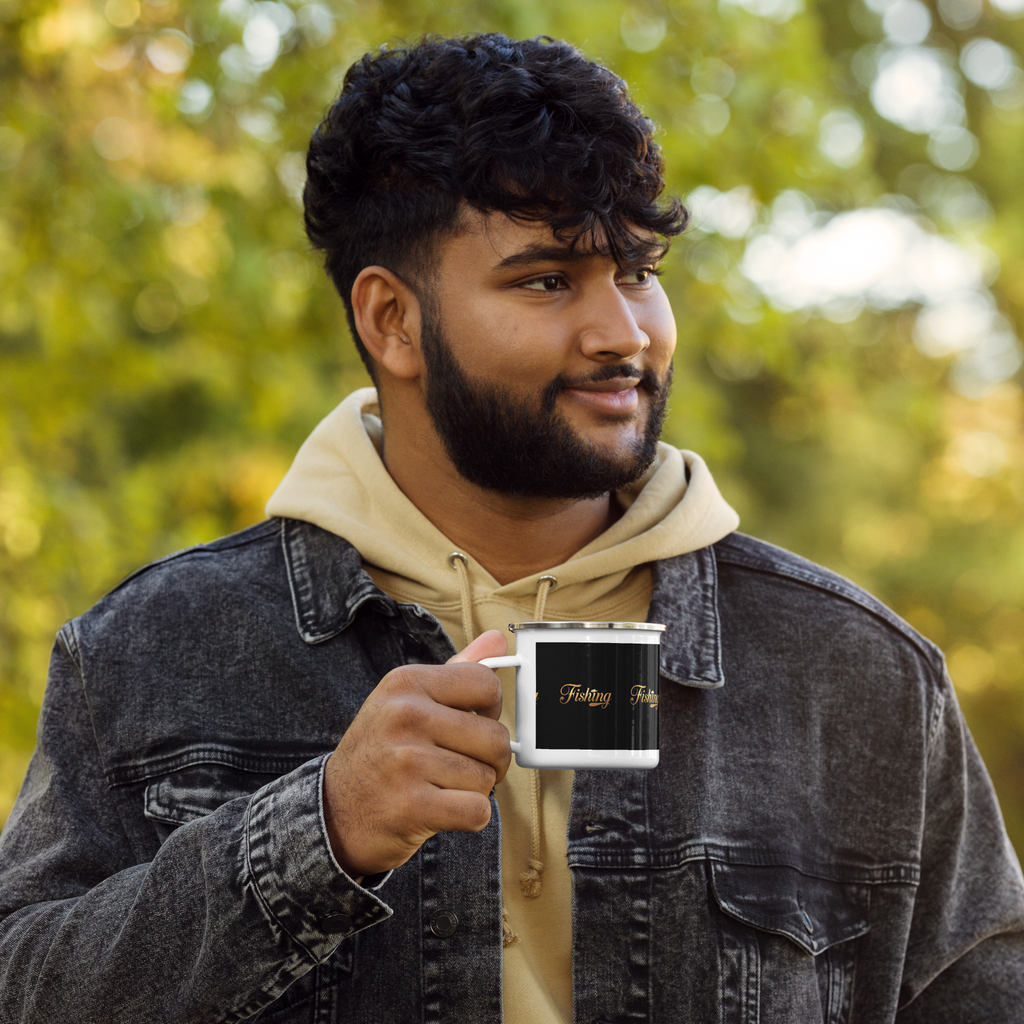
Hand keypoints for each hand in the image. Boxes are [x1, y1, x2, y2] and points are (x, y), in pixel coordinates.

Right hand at [322, 630, 510, 878]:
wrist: (334, 811)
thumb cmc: (382, 751)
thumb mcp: (407, 700)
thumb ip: (457, 670)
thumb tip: (497, 638)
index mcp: (406, 682)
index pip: (486, 685)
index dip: (490, 711)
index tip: (473, 725)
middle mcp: (404, 715)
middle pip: (495, 737)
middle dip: (489, 760)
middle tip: (460, 766)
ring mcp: (406, 761)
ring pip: (486, 777)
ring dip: (473, 790)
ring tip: (439, 786)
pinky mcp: (411, 805)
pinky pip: (477, 811)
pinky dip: (469, 817)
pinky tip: (441, 809)